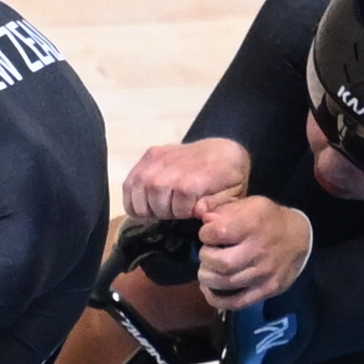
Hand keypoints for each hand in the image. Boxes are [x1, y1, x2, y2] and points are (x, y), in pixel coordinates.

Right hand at [121, 137, 255, 222]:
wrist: (222, 149)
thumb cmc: (229, 176)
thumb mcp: (233, 194)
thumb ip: (215, 205)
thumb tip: (197, 212)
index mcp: (195, 178)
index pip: (176, 206)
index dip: (180, 214)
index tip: (188, 213)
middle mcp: (172, 166)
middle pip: (155, 198)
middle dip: (162, 211)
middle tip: (171, 212)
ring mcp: (158, 158)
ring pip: (138, 189)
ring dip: (145, 206)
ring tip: (156, 209)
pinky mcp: (150, 155)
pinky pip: (130, 181)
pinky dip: (131, 197)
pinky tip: (142, 205)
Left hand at [190, 189, 313, 309]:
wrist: (299, 238)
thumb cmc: (267, 219)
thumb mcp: (249, 204)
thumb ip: (221, 208)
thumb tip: (201, 215)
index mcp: (254, 223)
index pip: (219, 232)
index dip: (206, 234)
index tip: (208, 234)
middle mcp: (260, 250)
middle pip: (221, 262)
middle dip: (205, 257)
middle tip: (208, 253)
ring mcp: (264, 274)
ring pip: (225, 283)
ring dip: (208, 277)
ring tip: (209, 268)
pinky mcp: (266, 291)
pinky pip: (236, 302)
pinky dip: (217, 298)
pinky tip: (210, 288)